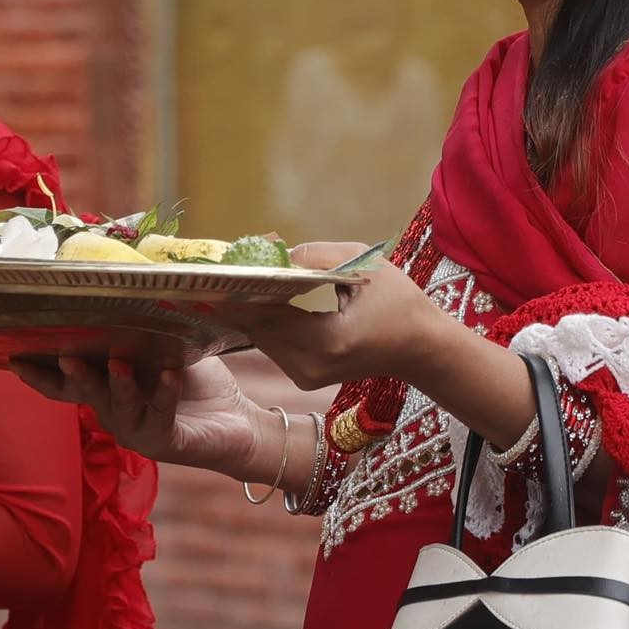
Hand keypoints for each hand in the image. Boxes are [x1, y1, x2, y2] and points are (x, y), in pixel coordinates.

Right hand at [13, 355, 263, 475]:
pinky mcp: (164, 442)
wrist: (236, 422)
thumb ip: (138, 333)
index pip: (64, 385)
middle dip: (73, 375)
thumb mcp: (162, 350)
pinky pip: (159, 415)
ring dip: (117, 386)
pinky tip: (171, 376)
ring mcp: (136, 431)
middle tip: (66, 355)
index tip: (13, 356)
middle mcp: (112, 413)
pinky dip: (164, 393)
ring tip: (120, 364)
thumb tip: (120, 291)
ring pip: (117, 408)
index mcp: (105, 390)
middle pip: (83, 395)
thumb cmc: (191, 382)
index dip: (38, 374)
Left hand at [220, 241, 454, 390]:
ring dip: (246, 306)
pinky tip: (252, 295)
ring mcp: (305, 377)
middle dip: (235, 295)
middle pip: (256, 325)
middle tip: (208, 268)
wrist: (421, 349)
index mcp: (329, 341)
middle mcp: (311, 366)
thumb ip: (314, 256)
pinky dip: (262, 319)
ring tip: (227, 276)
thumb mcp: (362, 265)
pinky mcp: (303, 378)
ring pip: (259, 335)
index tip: (208, 270)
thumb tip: (268, 251)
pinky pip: (271, 342)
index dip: (236, 290)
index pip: (268, 313)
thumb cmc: (399, 302)